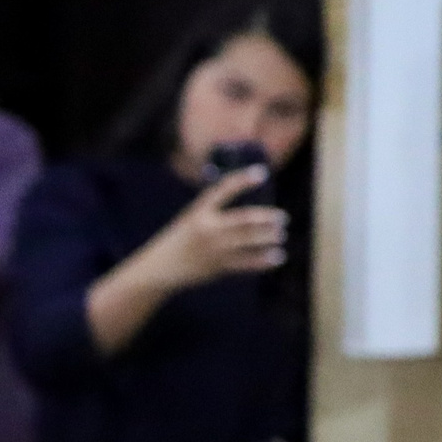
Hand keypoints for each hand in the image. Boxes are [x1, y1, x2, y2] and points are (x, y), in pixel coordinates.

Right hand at [150, 167, 287, 289]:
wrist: (159, 268)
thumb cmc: (179, 241)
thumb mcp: (190, 221)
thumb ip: (215, 214)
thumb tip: (250, 213)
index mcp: (199, 212)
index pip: (223, 190)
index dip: (243, 179)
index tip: (262, 172)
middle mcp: (207, 228)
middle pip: (245, 219)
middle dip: (267, 218)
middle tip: (282, 218)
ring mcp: (213, 248)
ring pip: (249, 241)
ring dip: (269, 237)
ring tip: (280, 236)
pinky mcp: (217, 266)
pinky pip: (247, 262)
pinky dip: (264, 260)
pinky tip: (278, 257)